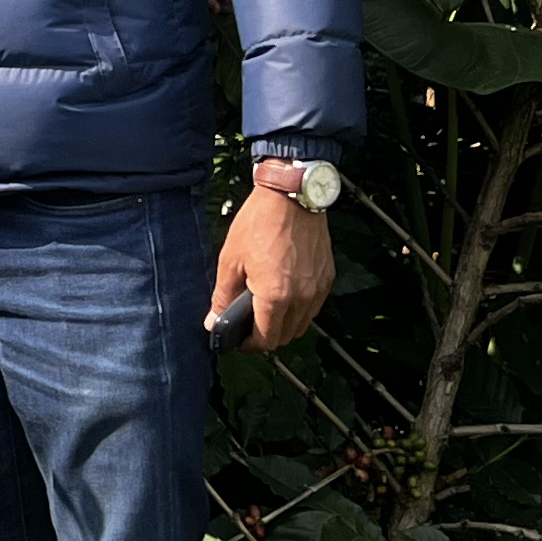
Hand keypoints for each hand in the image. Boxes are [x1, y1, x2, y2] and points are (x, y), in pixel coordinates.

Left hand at [212, 187, 333, 353]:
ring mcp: (318, 288)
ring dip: (285, 324)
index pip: (266, 340)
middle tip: (249, 325)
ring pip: (303, 324)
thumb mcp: (230, 260)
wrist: (291, 194)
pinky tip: (284, 292)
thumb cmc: (259, 222)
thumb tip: (214, 321)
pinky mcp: (327, 277)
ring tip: (266, 308)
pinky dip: (299, 308)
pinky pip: (314, 305)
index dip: (250, 345)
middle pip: (287, 337)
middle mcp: (302, 297)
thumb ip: (222, 296)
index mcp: (275, 296)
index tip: (239, 340)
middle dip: (267, 336)